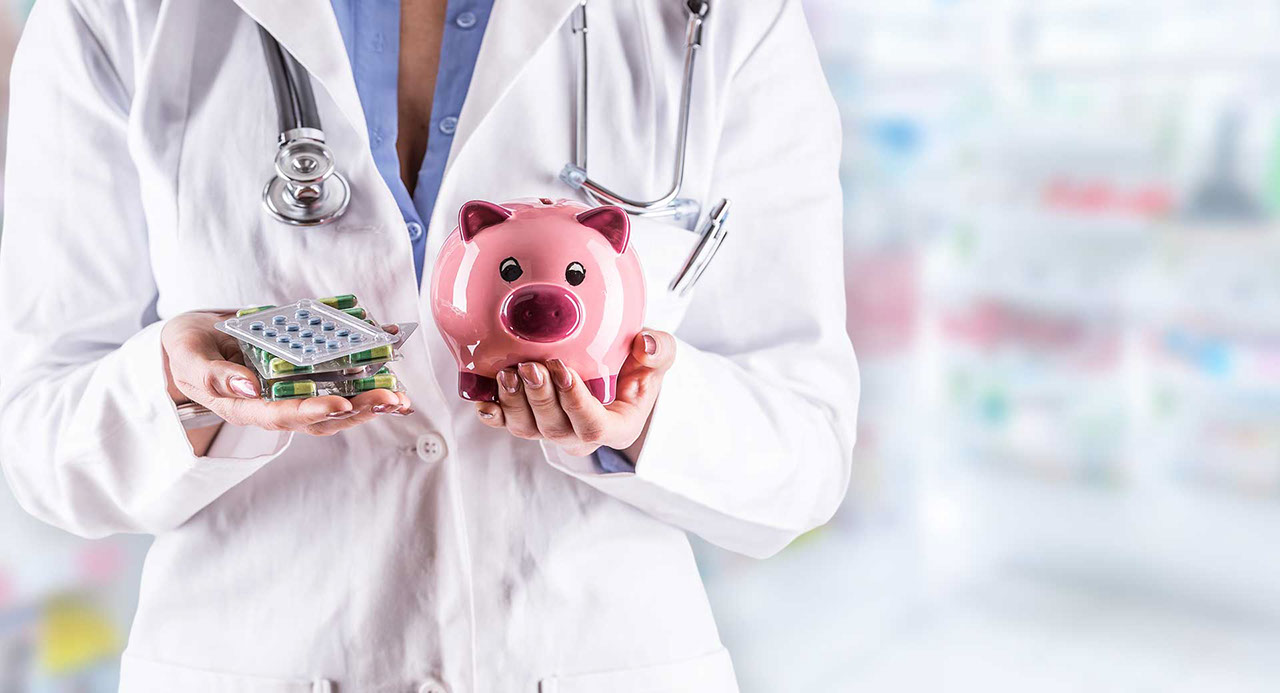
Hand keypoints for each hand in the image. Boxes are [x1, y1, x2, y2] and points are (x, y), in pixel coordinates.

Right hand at [162, 312, 411, 439]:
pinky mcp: (301, 379)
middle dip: (357, 410)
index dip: (312, 412)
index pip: (282, 416)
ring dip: (368, 403)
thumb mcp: (188, 356)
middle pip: (319, 418)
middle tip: (390, 399)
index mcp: (243, 406)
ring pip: (334, 408)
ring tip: (399, 397)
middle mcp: (272, 406)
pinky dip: (364, 378)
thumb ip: (212, 374)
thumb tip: (248, 389)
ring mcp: (289, 394)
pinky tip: (388, 368)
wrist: (191, 342)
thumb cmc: (187, 348)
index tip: (340, 405)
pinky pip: (336, 383)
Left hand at [474, 330, 675, 458]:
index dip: (576, 402)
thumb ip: (660, 351)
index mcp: (616, 426)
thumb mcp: (659, 357)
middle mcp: (580, 435)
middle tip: (530, 366)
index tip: (564, 370)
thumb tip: (645, 346)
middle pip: (555, 428)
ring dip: (514, 402)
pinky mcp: (530, 420)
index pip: (594, 426)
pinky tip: (483, 399)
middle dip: (540, 398)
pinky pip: (507, 424)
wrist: (616, 369)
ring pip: (527, 428)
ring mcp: (553, 430)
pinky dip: (493, 413)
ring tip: (509, 372)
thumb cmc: (638, 366)